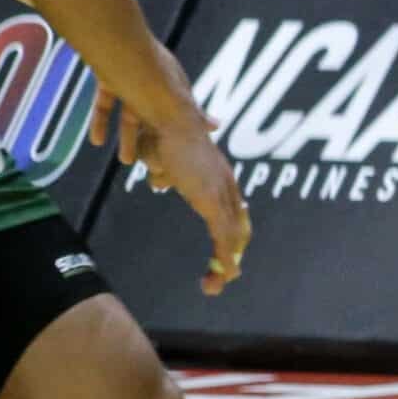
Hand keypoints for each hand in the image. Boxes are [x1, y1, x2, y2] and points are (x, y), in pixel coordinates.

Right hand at [95, 70, 249, 296]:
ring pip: (232, 235)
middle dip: (231, 252)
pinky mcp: (210, 199)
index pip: (232, 207)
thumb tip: (159, 179)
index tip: (226, 250)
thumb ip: (166, 170)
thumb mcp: (162, 155)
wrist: (167, 113)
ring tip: (216, 285)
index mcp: (217, 172)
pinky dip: (225, 257)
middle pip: (238, 225)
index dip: (231, 230)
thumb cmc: (159, 126)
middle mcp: (224, 182)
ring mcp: (220, 191)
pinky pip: (223, 235)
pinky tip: (226, 273)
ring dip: (225, 263)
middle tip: (225, 275)